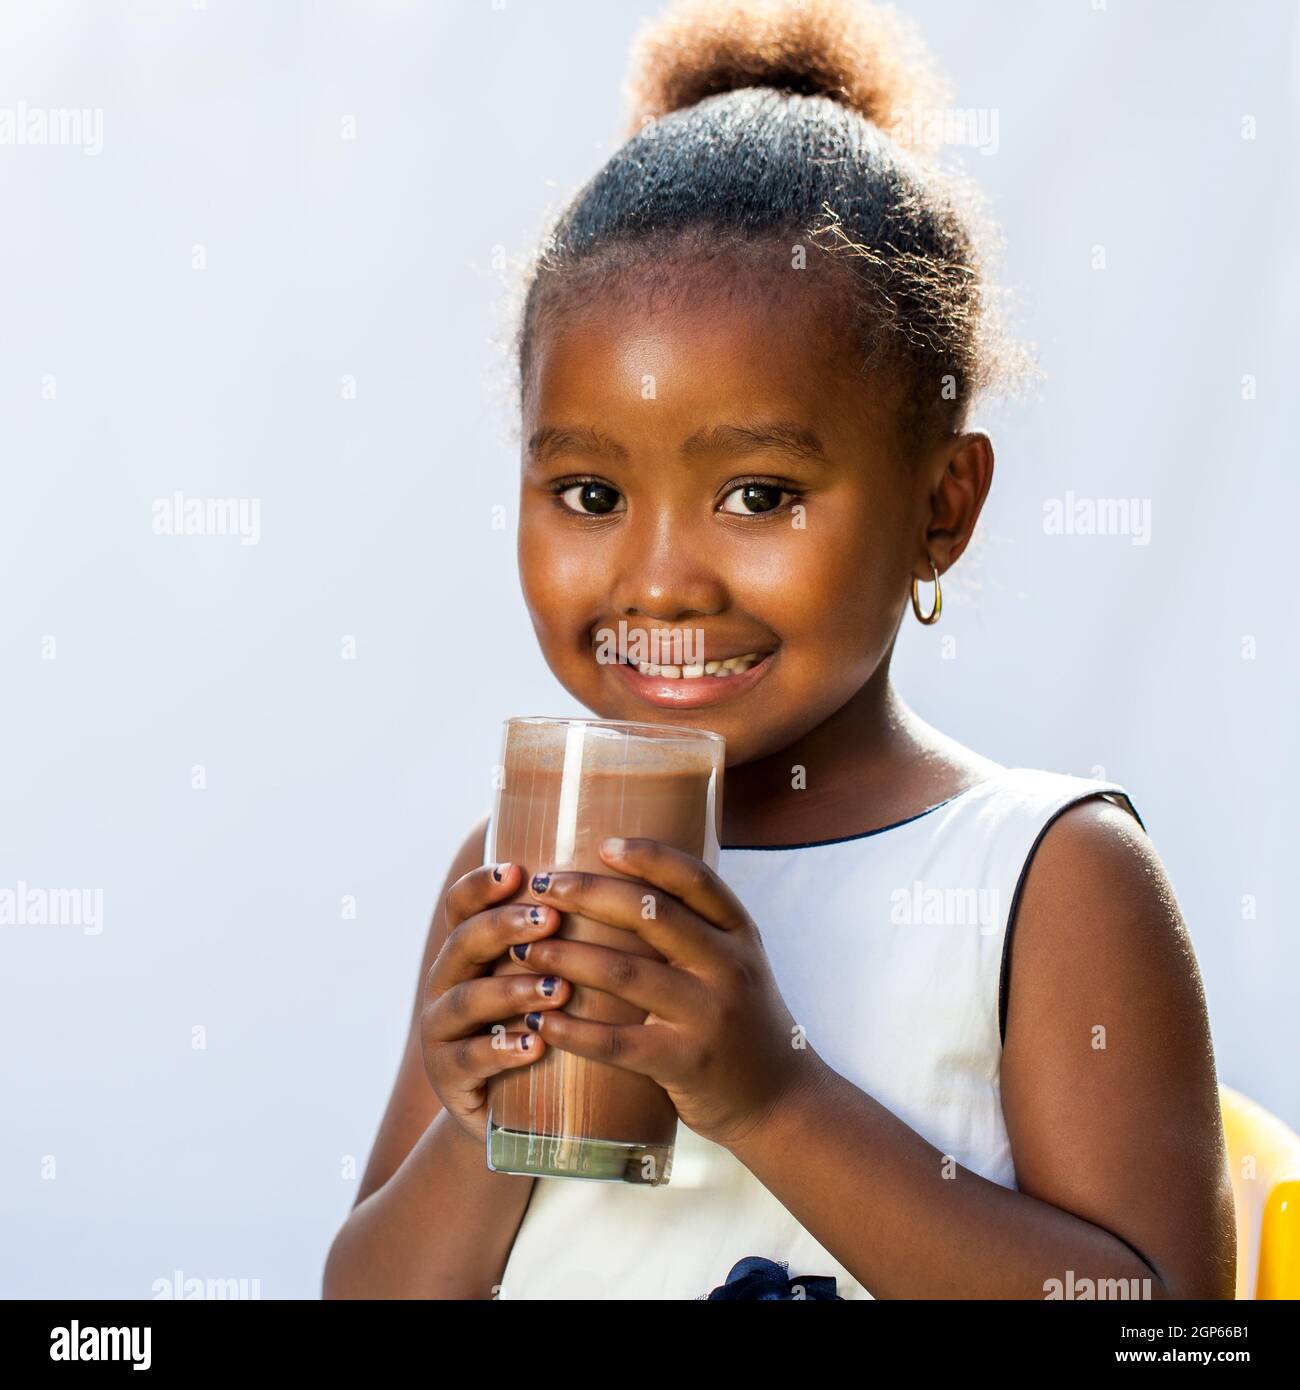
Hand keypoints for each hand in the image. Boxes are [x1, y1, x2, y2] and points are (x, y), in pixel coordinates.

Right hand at [418, 861, 569, 1141]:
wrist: (514, 1112)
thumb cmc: (541, 1026)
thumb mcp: (545, 976)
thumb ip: (564, 937)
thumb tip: (629, 884)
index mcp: (468, 951)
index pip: (462, 906)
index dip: (482, 886)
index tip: (518, 870)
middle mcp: (447, 983)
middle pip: (463, 943)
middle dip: (504, 927)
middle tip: (549, 918)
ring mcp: (442, 1031)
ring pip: (466, 1000)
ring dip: (510, 990)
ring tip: (556, 989)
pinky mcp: (448, 1078)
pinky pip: (469, 1060)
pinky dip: (500, 1050)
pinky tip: (533, 1045)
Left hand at [511, 838, 824, 1150]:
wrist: (779, 1100)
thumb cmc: (739, 1022)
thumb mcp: (735, 962)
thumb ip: (694, 928)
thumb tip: (623, 881)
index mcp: (738, 933)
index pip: (694, 878)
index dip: (648, 855)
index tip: (602, 843)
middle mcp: (728, 966)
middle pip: (651, 914)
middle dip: (589, 894)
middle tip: (542, 886)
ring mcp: (708, 1015)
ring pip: (626, 973)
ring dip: (567, 956)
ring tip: (524, 949)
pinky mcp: (686, 1063)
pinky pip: (618, 1043)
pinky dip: (574, 1031)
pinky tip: (540, 1022)